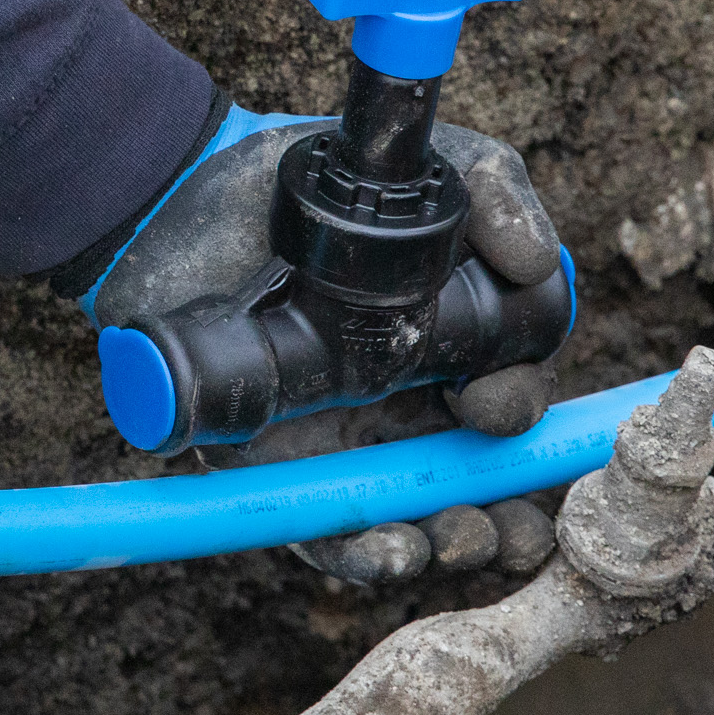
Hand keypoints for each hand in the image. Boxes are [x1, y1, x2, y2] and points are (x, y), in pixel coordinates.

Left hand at [90, 106, 564, 584]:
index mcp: (446, 342)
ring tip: (465, 539)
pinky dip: (369, 554)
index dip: (520, 412)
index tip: (494, 406)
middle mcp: (403, 402)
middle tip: (511, 514)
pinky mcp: (277, 469)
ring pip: (417, 515)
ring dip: (454, 542)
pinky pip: (329, 532)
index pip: (510, 396)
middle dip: (508, 510)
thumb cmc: (297, 183)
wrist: (175, 195)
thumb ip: (491, 191)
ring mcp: (342, 441)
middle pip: (478, 478)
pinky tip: (397, 551)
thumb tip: (538, 262)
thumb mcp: (409, 160)